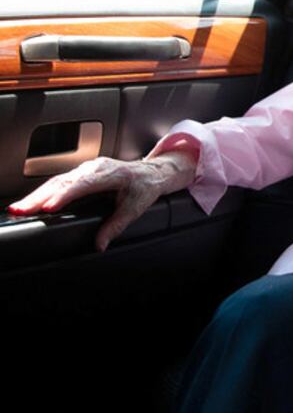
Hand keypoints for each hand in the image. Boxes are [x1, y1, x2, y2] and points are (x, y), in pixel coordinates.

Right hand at [7, 151, 195, 250]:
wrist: (153, 171)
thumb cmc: (145, 186)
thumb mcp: (136, 208)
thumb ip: (116, 226)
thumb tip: (100, 244)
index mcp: (110, 173)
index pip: (83, 184)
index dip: (65, 195)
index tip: (50, 206)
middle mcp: (95, 168)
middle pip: (63, 182)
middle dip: (40, 196)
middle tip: (20, 210)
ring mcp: (87, 168)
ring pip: (57, 181)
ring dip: (37, 195)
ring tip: (19, 208)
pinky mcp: (81, 173)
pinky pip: (59, 181)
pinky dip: (43, 192)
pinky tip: (31, 202)